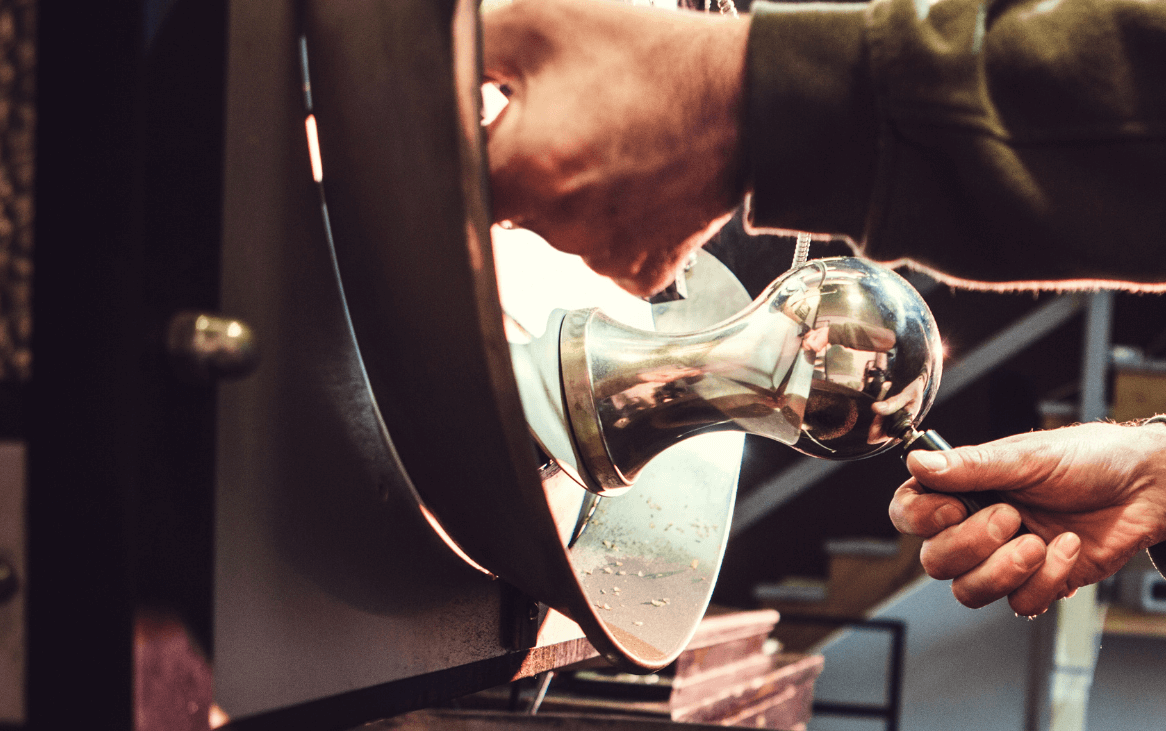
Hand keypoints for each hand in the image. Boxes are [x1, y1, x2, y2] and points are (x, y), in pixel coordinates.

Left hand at [482, 0, 747, 296]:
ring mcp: (601, 256)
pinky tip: (632, 178)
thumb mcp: (537, 21)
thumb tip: (420, 79)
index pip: (454, 173)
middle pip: (507, 202)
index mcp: (520, 170)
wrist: (745, 99)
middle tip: (571, 115)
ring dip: (568, 190)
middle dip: (525, 159)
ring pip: (555, 227)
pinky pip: (601, 249)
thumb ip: (462, 52)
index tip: (502, 119)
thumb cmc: (651, 61)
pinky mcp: (638, 271)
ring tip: (611, 140)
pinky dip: (609, 217)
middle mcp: (558, 227)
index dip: (475, 138)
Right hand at [889, 422, 1165, 615]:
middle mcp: (980, 524)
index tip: (954, 507)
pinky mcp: (1039, 582)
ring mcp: (1007, 558)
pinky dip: (1046, 578)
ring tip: (1038, 542)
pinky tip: (1068, 549)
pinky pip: (1019, 603)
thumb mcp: (1029, 456)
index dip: (922, 519)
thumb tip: (919, 462)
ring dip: (1003, 571)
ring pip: (969, 592)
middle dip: (972, 545)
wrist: (1148, 489)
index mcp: (969, 487)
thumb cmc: (1093, 461)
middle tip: (1012, 517)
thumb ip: (972, 466)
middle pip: (935, 562)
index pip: (911, 513)